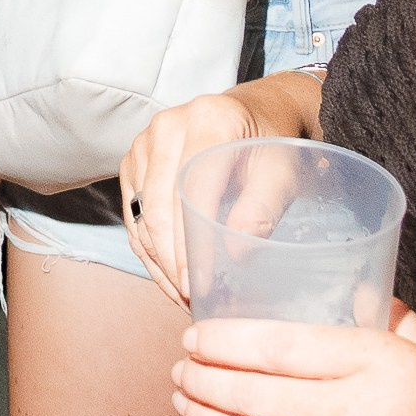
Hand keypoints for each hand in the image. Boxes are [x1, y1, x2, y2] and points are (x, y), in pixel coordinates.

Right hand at [114, 88, 269, 305]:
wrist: (255, 115)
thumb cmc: (271, 145)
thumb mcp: (282, 173)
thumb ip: (261, 209)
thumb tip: (235, 254)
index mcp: (208, 120)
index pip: (190, 191)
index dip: (190, 244)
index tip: (201, 285)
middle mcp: (167, 126)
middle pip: (159, 206)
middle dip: (172, 261)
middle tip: (191, 299)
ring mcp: (144, 143)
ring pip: (141, 215)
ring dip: (158, 262)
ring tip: (182, 295)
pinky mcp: (134, 161)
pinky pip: (133, 215)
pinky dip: (148, 250)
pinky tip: (167, 275)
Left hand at [173, 306, 415, 415]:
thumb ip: (397, 328)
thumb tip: (363, 286)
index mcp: (385, 365)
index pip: (282, 345)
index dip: (228, 340)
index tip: (195, 333)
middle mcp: (361, 414)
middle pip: (258, 392)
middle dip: (206, 379)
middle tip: (179, 367)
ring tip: (185, 400)